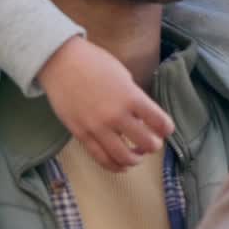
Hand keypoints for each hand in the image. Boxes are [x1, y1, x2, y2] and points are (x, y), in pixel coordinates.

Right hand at [37, 37, 174, 172]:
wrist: (61, 63)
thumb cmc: (94, 63)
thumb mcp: (123, 76)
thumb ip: (134, 97)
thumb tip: (143, 116)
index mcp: (131, 97)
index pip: (159, 121)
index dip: (167, 128)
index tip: (166, 129)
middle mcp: (117, 115)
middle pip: (146, 143)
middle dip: (154, 145)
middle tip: (153, 143)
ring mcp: (98, 128)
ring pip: (123, 157)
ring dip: (135, 159)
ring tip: (137, 156)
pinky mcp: (81, 135)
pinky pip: (101, 158)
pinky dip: (114, 166)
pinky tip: (121, 165)